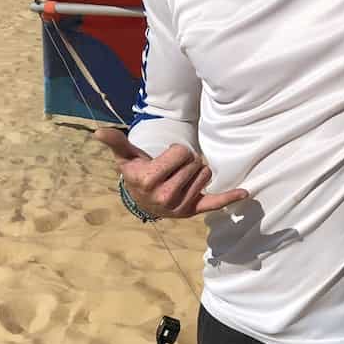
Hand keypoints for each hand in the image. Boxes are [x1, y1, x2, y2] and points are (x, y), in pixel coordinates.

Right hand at [94, 128, 247, 217]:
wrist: (143, 200)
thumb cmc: (138, 172)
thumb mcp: (127, 157)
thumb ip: (116, 142)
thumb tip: (98, 132)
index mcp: (149, 180)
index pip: (182, 153)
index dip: (176, 151)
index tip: (165, 159)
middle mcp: (165, 197)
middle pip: (195, 163)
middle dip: (186, 161)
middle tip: (172, 169)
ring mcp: (180, 207)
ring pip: (205, 174)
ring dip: (196, 171)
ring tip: (180, 177)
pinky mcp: (194, 211)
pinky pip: (215, 203)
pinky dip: (230, 198)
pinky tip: (245, 192)